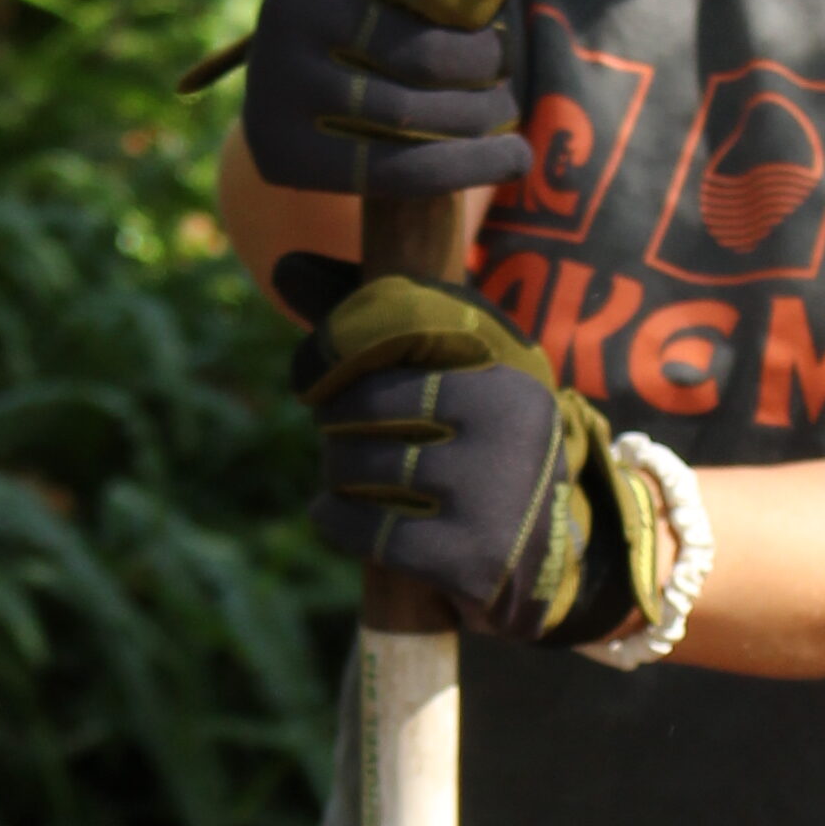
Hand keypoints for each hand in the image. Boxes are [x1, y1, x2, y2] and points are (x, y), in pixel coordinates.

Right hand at [214, 0, 530, 200]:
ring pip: (412, 120)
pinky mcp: (281, 156)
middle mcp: (280, 24)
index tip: (498, 22)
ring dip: (481, 119)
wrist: (305, 56)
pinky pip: (394, 174)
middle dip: (484, 69)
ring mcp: (271, 95)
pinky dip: (464, 168)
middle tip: (505, 73)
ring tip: (505, 111)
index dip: (480, 13)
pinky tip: (513, 160)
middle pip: (422, 60)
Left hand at [285, 269, 664, 644]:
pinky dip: (335, 521)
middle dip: (335, 422)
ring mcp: (498, 497)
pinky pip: (370, 532)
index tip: (316, 382)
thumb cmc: (477, 449)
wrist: (539, 561)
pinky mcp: (475, 559)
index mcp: (509, 371)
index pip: (392, 329)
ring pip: (361, 467)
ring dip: (336, 471)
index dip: (332, 354)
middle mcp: (513, 426)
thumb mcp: (449, 375)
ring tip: (345, 473)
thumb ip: (374, 318)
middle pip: (363, 404)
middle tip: (339, 435)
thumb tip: (285, 264)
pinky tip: (330, 513)